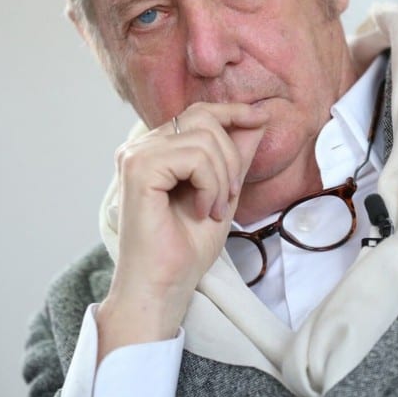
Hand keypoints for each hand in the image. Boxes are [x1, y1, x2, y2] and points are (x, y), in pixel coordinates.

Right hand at [95, 102, 267, 361]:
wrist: (164, 286)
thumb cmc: (185, 249)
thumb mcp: (222, 193)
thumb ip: (234, 157)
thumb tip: (255, 120)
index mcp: (153, 151)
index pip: (196, 113)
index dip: (231, 111)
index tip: (262, 117)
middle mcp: (138, 148)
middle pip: (203, 119)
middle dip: (231, 157)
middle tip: (227, 199)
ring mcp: (135, 157)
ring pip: (203, 139)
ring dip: (223, 177)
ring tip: (214, 210)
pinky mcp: (139, 170)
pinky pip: (194, 157)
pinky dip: (210, 185)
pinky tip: (202, 210)